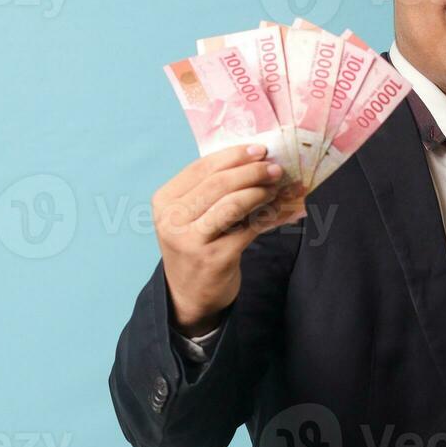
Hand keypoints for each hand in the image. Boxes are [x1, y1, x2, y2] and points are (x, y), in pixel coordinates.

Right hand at [152, 144, 303, 335]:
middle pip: (218, 184)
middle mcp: (172, 220)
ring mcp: (191, 241)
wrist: (189, 296)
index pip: (201, 168)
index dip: (233, 156)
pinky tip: (281, 209)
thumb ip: (213, 190)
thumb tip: (256, 160)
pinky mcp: (214, 258)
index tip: (259, 150)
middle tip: (275, 168)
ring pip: (233, 204)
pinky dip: (268, 216)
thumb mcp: (191, 216)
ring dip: (260, 192)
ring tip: (277, 187)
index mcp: (164, 201)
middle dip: (251, 172)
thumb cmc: (195, 247)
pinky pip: (249, 229)